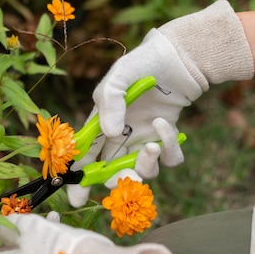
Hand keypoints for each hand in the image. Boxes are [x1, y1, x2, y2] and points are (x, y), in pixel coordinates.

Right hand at [68, 0, 254, 207]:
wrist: (179, 56)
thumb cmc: (143, 63)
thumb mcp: (119, 77)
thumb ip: (110, 103)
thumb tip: (110, 133)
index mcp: (101, 125)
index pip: (85, 157)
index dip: (78, 179)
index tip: (74, 197)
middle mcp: (121, 138)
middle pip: (112, 172)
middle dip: (116, 182)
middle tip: (125, 179)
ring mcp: (145, 140)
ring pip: (142, 172)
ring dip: (145, 165)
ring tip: (151, 147)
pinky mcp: (168, 140)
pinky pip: (169, 160)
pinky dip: (169, 148)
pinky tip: (165, 125)